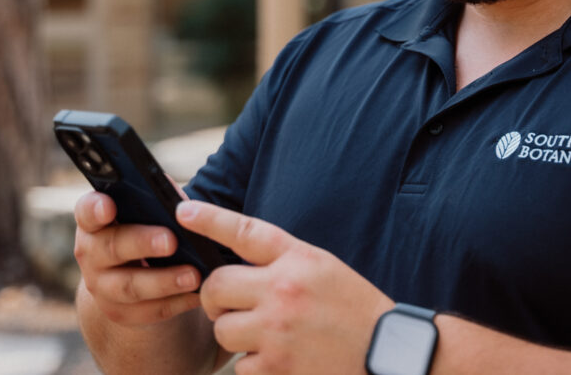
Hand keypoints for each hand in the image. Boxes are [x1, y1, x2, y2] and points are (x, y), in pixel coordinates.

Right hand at [73, 191, 204, 326]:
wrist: (131, 272)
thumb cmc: (145, 228)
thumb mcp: (146, 211)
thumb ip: (158, 201)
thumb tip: (184, 205)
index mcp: (94, 221)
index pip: (87, 211)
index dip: (95, 209)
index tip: (109, 207)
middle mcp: (91, 254)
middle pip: (111, 248)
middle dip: (142, 243)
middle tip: (171, 241)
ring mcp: (102, 287)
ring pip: (130, 286)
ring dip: (163, 281)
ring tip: (193, 275)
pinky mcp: (120, 312)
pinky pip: (149, 310)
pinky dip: (176, 302)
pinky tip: (197, 294)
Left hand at [177, 200, 394, 374]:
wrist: (386, 353)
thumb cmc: (352, 308)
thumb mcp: (322, 267)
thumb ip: (281, 262)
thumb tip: (234, 264)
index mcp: (299, 259)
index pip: (245, 232)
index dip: (210, 219)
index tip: (184, 211)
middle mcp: (284, 290)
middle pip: (217, 287)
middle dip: (215, 298)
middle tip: (230, 304)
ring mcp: (278, 330)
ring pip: (223, 329)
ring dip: (236, 335)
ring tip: (267, 335)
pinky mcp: (276, 367)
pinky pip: (240, 366)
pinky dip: (254, 365)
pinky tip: (281, 359)